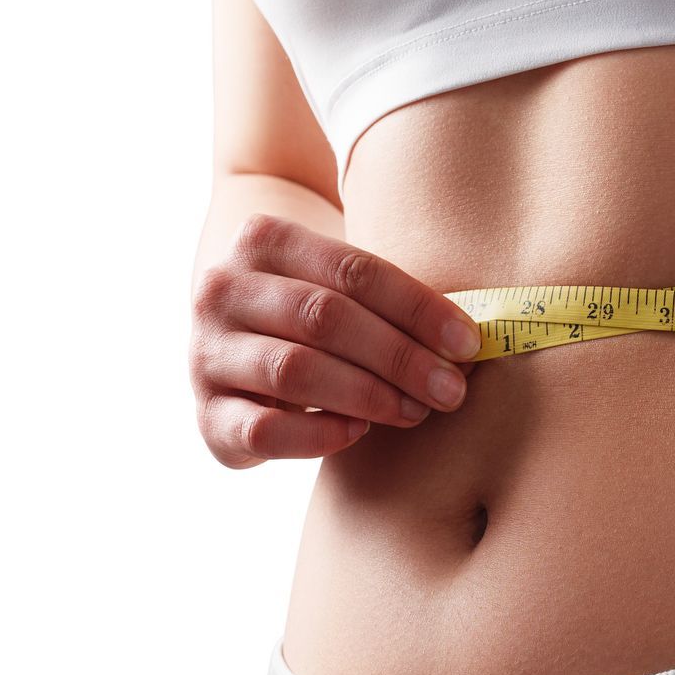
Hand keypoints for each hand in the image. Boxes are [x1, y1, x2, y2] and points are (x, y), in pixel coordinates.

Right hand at [190, 212, 482, 468]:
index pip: (352, 269)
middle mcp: (222, 289)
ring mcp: (205, 352)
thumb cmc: (313, 314)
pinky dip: (317, 435)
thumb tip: (469, 341)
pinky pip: (263, 430)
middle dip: (399, 356)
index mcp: (262, 239)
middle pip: (324, 317)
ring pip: (294, 371)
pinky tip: (357, 433)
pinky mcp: (206, 415)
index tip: (468, 342)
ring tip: (416, 411)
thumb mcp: (337, 287)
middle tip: (451, 389)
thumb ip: (388, 301)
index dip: (416, 307)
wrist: (240, 349)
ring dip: (368, 394)